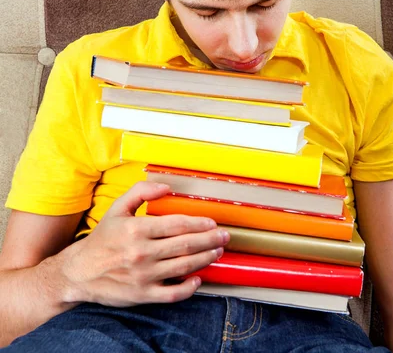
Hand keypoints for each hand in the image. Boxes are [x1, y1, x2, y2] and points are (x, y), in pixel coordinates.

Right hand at [59, 181, 228, 305]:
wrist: (80, 272)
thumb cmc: (102, 239)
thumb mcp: (118, 208)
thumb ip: (141, 192)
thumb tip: (167, 188)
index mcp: (137, 230)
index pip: (177, 225)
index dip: (199, 223)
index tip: (212, 222)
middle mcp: (142, 253)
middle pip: (185, 245)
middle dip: (209, 240)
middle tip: (224, 237)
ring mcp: (143, 276)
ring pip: (183, 267)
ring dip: (205, 259)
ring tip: (217, 252)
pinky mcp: (142, 294)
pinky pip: (172, 294)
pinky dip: (189, 287)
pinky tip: (198, 279)